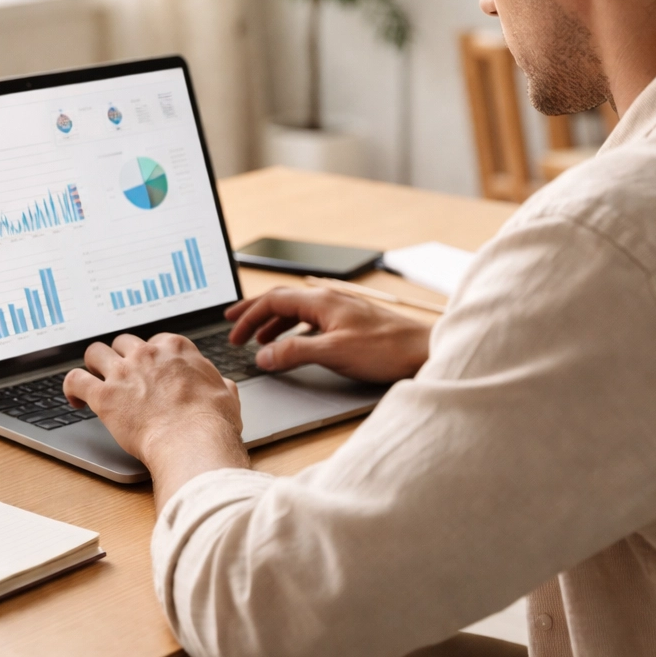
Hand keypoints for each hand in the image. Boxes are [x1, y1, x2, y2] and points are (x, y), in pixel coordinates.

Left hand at [63, 333, 248, 506]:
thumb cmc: (212, 422)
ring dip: (94, 364)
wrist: (193, 441)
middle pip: (124, 342)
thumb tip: (223, 385)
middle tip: (122, 374)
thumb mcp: (227, 395)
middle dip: (122, 356)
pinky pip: (75, 380)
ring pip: (95, 352)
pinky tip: (74, 398)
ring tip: (95, 378)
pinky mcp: (104, 396)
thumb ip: (220, 384)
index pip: (156, 341)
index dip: (152, 356)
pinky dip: (71, 387)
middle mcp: (147, 354)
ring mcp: (123, 372)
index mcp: (176, 349)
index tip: (150, 369)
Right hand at [225, 286, 430, 383]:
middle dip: (256, 314)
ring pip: (298, 310)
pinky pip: (313, 320)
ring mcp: (342, 310)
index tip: (232, 332)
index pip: (273, 301)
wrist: (423, 350)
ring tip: (261, 341)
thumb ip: (294, 353)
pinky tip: (296, 343)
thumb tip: (263, 357)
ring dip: (275, 323)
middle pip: (282, 301)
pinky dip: (295, 329)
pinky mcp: (352, 322)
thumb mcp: (333, 353)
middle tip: (235, 328)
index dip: (248, 315)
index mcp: (322, 301)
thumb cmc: (385, 350)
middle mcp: (330, 300)